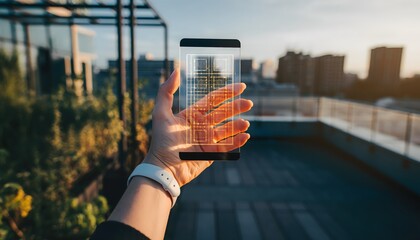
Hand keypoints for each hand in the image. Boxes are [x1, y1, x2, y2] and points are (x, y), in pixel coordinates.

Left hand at [143, 69, 252, 185]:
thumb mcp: (160, 113)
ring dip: (237, 125)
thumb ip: (166, 91)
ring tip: (245, 123)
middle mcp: (201, 126)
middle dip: (236, 107)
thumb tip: (175, 70)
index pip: (213, 100)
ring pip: (227, 129)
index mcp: (192, 115)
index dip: (227, 92)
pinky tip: (245, 136)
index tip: (241, 86)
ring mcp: (207, 140)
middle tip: (248, 103)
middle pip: (223, 113)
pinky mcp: (211, 154)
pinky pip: (227, 146)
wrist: (163, 169)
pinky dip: (237, 141)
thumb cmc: (161, 141)